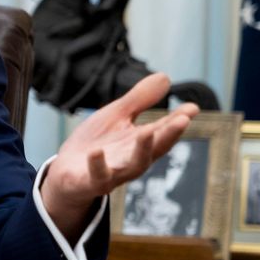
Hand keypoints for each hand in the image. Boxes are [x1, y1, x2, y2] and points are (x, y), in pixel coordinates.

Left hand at [40, 72, 199, 238]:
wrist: (66, 173)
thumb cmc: (96, 144)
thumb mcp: (116, 116)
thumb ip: (139, 100)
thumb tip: (165, 77)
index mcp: (139, 144)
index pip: (162, 131)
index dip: (177, 120)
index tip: (192, 107)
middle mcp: (131, 160)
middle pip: (155, 149)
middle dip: (169, 135)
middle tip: (183, 119)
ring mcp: (113, 173)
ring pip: (133, 166)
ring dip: (142, 150)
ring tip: (147, 132)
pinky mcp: (90, 182)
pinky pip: (97, 177)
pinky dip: (98, 166)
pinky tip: (97, 152)